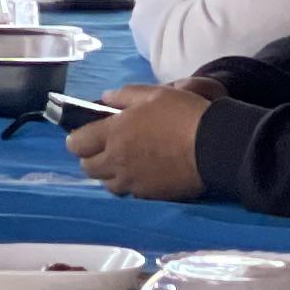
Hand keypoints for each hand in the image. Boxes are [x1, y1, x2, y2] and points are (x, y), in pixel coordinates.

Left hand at [63, 81, 207, 198]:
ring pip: (108, 184)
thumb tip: (106, 98)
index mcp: (112, 134)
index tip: (87, 135)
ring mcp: (133, 181)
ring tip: (127, 163)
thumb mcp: (153, 93)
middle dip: (92, 158)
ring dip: (111, 174)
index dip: (78, 139)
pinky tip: (146, 173)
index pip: (76, 144)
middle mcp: (117, 161)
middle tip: (107, 148)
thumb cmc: (182, 114)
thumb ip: (124, 95)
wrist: (214, 146)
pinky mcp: (151, 195)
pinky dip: (133, 184)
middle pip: (87, 168)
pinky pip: (132, 193)